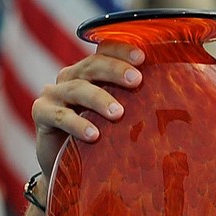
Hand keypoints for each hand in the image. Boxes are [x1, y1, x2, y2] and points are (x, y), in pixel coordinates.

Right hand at [32, 41, 144, 179]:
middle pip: (92, 66)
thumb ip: (134, 106)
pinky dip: (78, 124)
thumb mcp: (115, 120)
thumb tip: (174, 107)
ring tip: (118, 113)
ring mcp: (54, 94)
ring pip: (77, 89)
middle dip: (115, 71)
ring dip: (99, 99)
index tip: (143, 58)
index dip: (122, 51)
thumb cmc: (97, 139)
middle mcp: (70, 77)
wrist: (63, 164)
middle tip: (136, 81)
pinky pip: (60, 116)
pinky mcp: (41, 113)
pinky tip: (94, 135)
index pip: (104, 52)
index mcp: (90, 73)